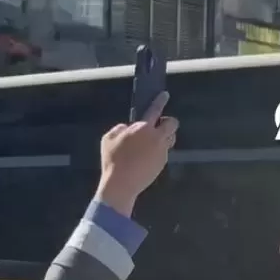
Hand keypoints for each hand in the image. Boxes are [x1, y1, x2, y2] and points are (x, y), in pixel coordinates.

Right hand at [95, 91, 177, 215]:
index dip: (160, 100)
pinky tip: (145, 158)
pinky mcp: (162, 163)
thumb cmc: (112, 161)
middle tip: (159, 125)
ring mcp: (161, 151)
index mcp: (142, 128)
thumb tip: (126, 127)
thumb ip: (119, 129)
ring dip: (164, 136)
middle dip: (168, 121)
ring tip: (151, 142)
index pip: (155, 109)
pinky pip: (164, 152)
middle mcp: (156, 138)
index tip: (164, 95)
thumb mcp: (107, 139)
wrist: (121, 185)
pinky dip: (158, 151)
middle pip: (172, 123)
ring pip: (171, 138)